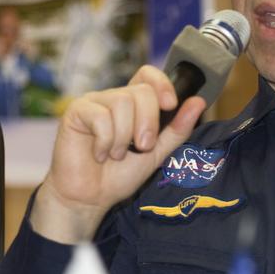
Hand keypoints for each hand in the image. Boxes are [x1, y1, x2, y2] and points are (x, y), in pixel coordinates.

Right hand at [30, 65, 204, 243]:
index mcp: (133, 104)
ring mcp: (93, 103)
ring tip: (116, 155)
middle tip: (141, 147)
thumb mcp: (157, 153)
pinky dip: (105, 142)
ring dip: (124, 137)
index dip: (162, 85)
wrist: (89, 198)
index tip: (170, 106)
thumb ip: (177, 129)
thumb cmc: (119, 176)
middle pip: (141, 91)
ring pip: (121, 103)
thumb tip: (198, 102)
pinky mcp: (76, 112)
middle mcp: (113, 98)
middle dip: (148, 124)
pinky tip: (99, 154)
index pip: (148, 75)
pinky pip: (100, 117)